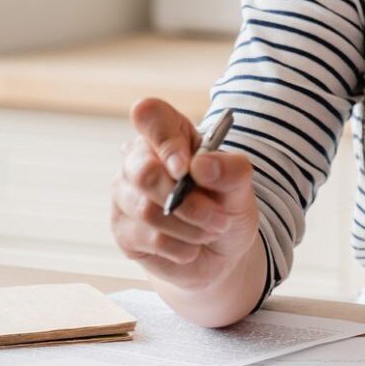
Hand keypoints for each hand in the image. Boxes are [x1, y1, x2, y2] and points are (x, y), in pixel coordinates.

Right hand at [111, 97, 259, 291]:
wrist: (221, 250)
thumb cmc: (226, 205)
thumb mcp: (241, 186)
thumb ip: (230, 169)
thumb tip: (201, 165)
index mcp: (169, 134)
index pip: (149, 114)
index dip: (165, 140)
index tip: (186, 168)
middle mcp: (139, 160)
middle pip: (144, 172)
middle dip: (188, 202)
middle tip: (218, 217)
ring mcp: (125, 195)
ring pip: (146, 210)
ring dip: (191, 227)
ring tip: (211, 230)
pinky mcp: (123, 230)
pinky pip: (149, 238)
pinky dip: (181, 246)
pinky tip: (191, 246)